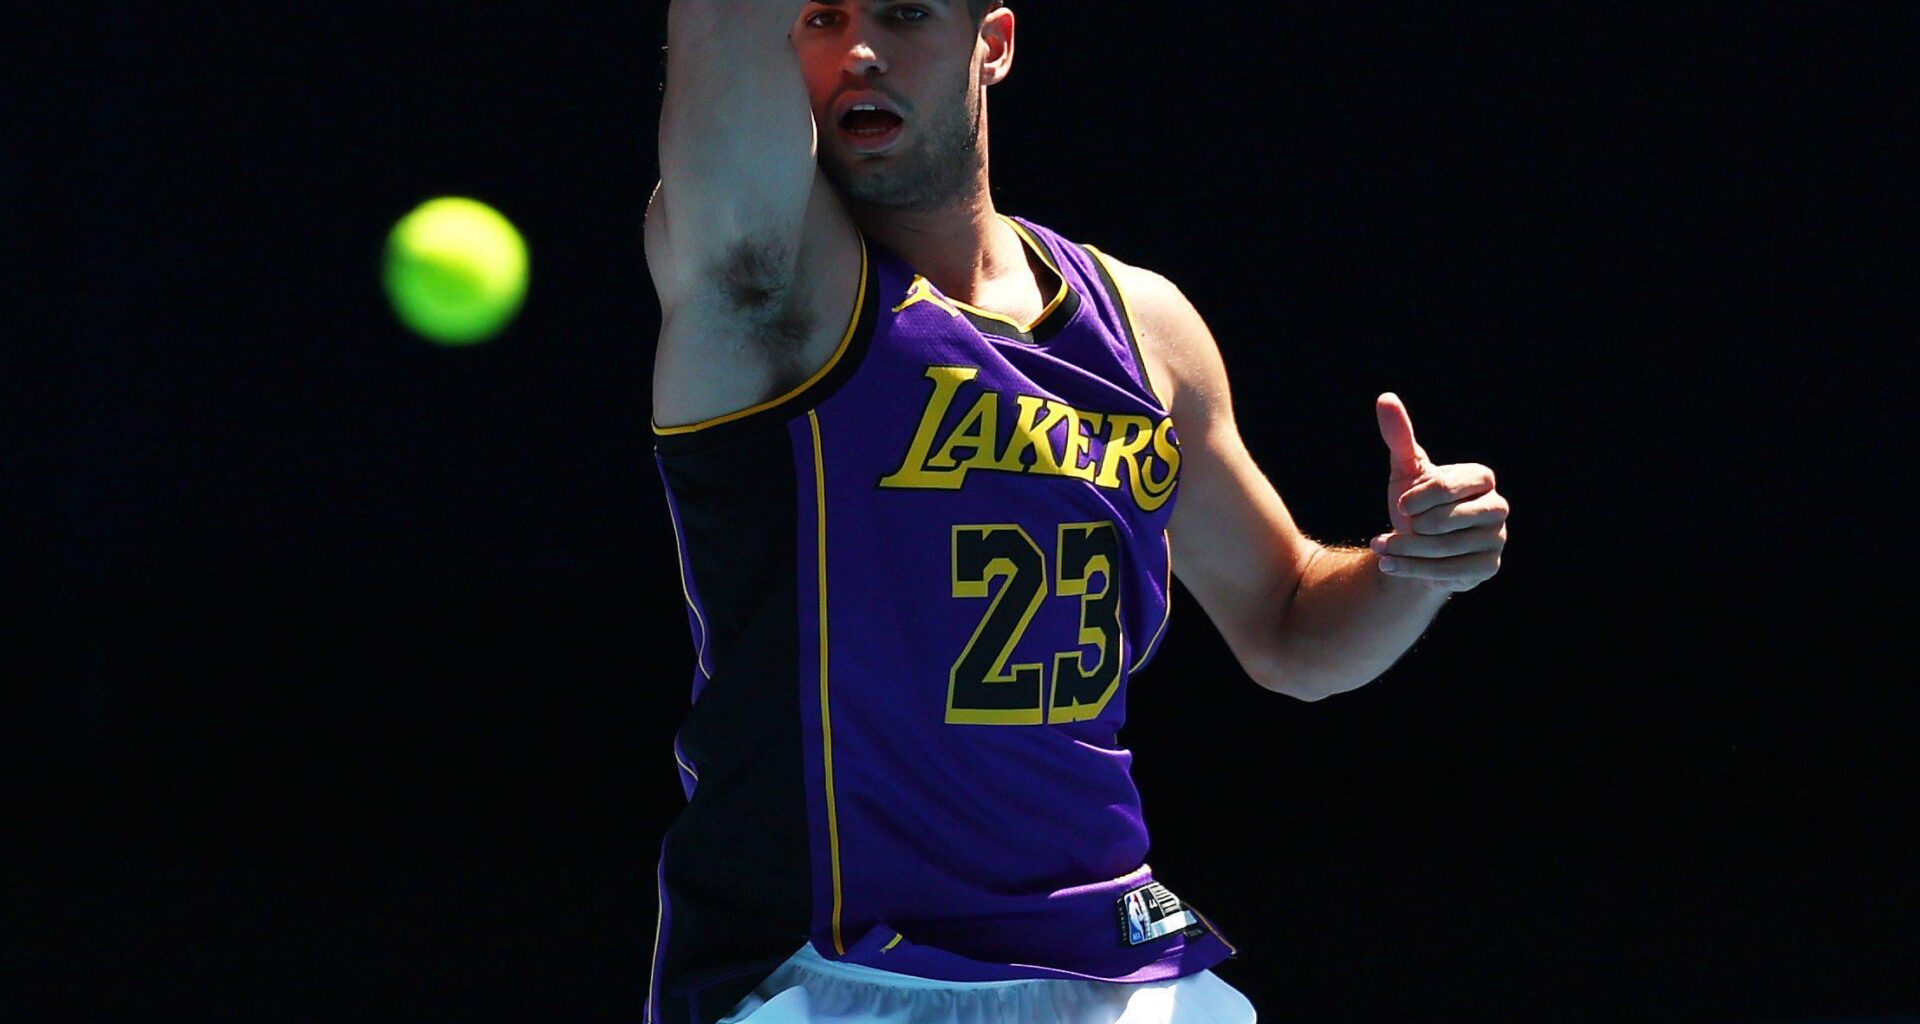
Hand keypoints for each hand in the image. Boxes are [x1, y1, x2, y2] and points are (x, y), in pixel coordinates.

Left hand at [1369, 392, 1508, 591]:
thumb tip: (1385, 398)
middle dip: (1412, 528)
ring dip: (1405, 550)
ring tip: (1380, 548)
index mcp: (1481, 478)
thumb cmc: (1415, 504)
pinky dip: (1413, 570)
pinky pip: (1450, 571)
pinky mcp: (1488, 567)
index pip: (1446, 487)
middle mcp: (1497, 507)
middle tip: (1395, 528)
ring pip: (1445, 549)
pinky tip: (1389, 566)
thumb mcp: (1406, 470)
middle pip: (1447, 520)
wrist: (1418, 547)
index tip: (1401, 504)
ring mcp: (1497, 539)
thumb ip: (1400, 436)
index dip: (1416, 498)